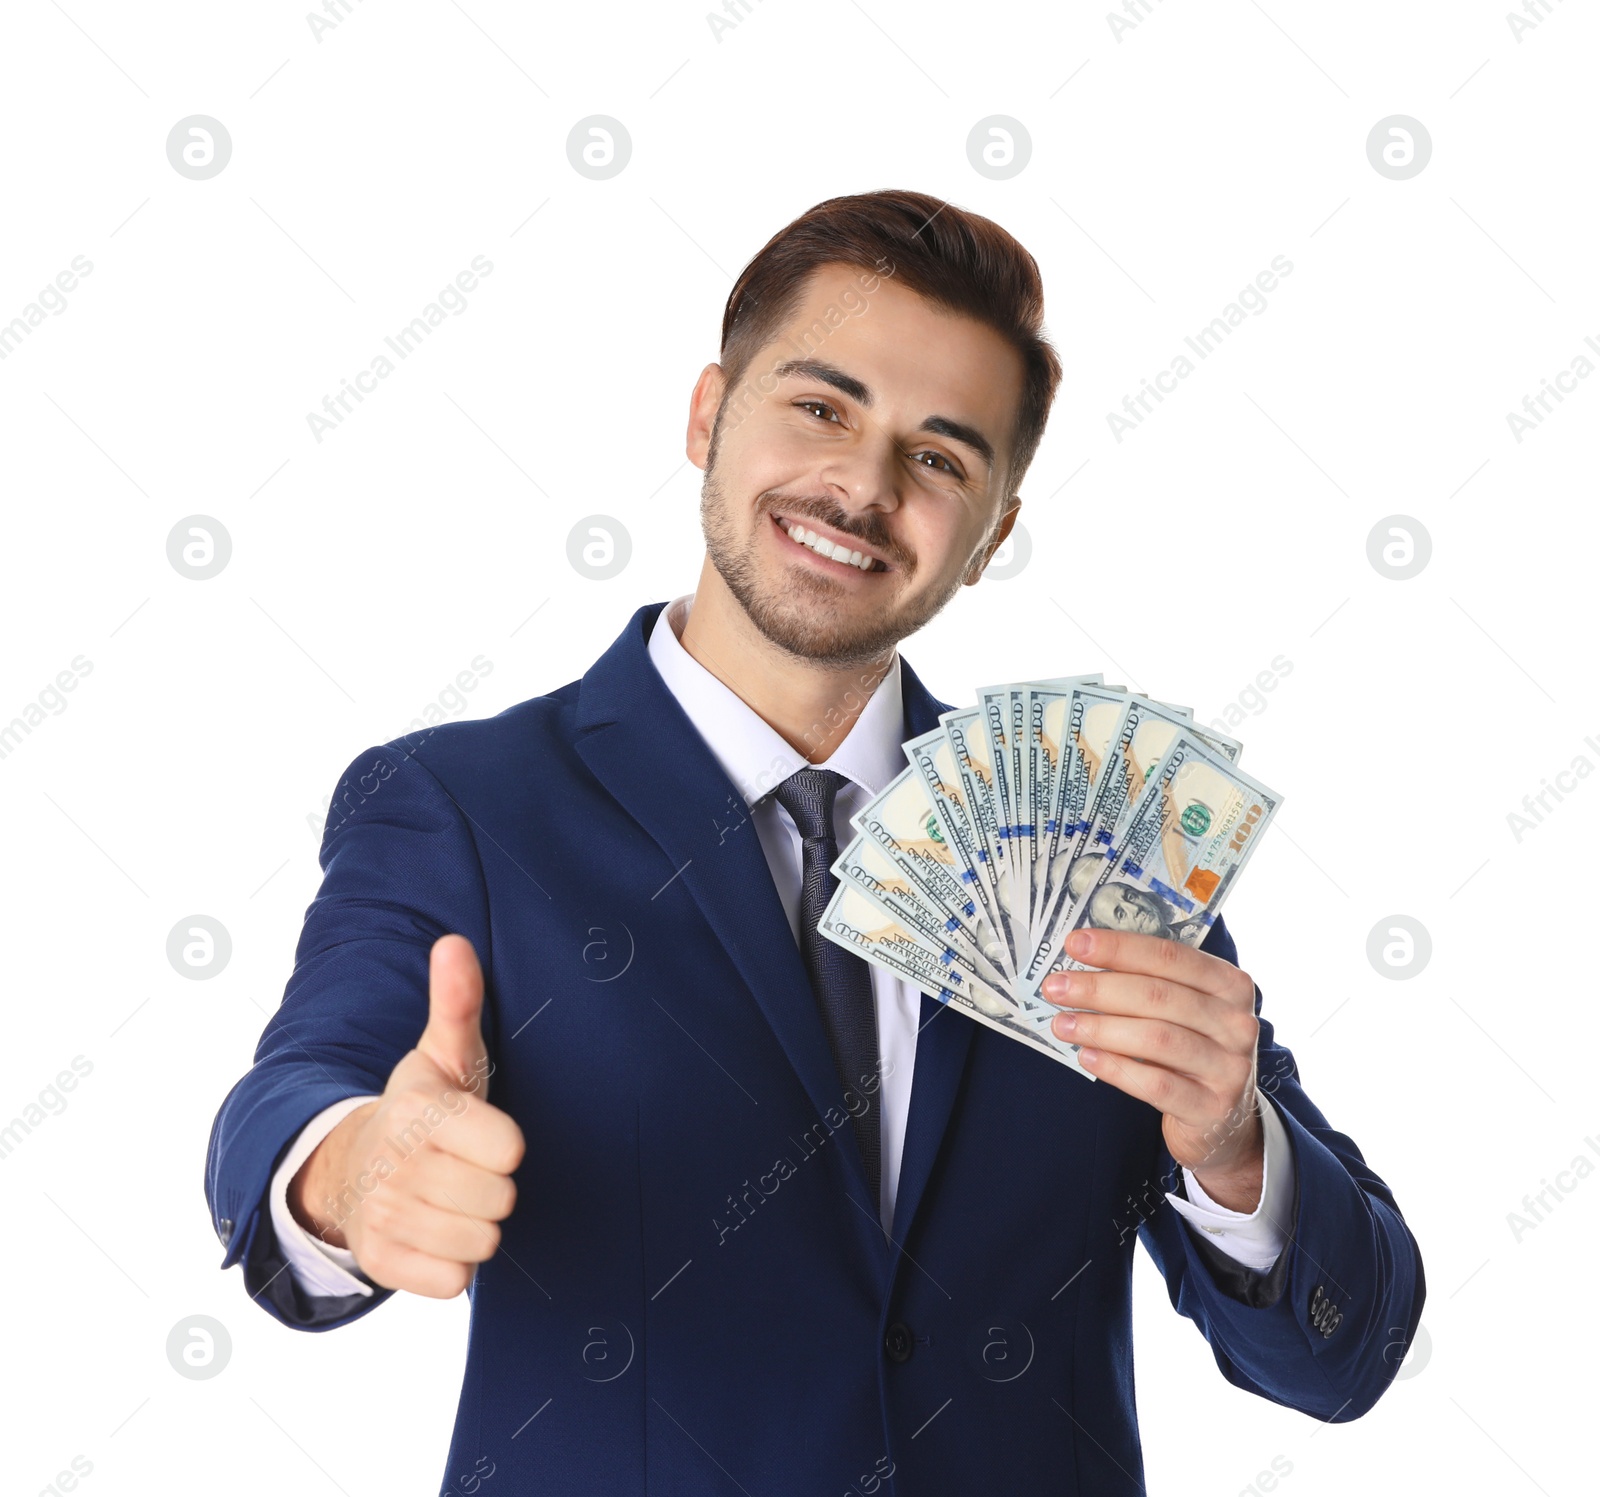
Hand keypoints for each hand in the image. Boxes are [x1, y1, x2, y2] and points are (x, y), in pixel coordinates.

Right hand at [288, 934, 525, 1296]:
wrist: (352, 1169)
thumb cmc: (420, 1109)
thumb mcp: (442, 1054)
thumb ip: (457, 1002)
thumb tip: (453, 943)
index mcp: (417, 1112)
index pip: (509, 1149)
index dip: (504, 1144)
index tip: (481, 1134)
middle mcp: (395, 1166)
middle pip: (501, 1199)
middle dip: (494, 1186)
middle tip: (466, 1168)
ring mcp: (384, 1218)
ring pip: (482, 1242)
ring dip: (477, 1225)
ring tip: (452, 1198)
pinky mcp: (382, 1264)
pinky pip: (455, 1281)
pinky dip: (455, 1263)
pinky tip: (437, 1232)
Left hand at [1042, 927, 1264, 1209]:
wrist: (1225, 1120)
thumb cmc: (1192, 1050)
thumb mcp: (1186, 1010)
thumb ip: (1148, 982)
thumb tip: (1083, 959)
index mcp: (1230, 984)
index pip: (1170, 956)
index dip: (1119, 948)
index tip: (1074, 943)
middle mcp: (1237, 1022)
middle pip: (1158, 995)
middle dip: (1099, 988)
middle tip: (1055, 987)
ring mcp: (1229, 1067)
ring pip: (1156, 1037)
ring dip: (1100, 1027)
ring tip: (1061, 1024)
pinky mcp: (1212, 1107)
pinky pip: (1156, 1083)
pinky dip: (1116, 1067)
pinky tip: (1086, 1056)